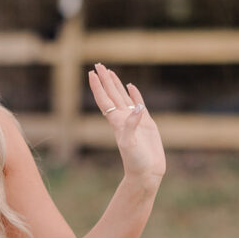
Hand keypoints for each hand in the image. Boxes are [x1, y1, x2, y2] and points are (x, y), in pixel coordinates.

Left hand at [88, 63, 165, 185]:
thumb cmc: (135, 161)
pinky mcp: (146, 123)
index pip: (104, 99)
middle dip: (105, 80)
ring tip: (110, 72)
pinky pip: (139, 103)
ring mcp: (134, 120)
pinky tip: (131, 86)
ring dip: (116, 84)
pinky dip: (135, 94)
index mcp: (116, 121)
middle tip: (98, 64)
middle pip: (111, 94)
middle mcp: (123, 118)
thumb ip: (132, 125)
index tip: (92, 72)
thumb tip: (136, 107)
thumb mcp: (130, 144)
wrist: (146, 173)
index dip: (98, 86)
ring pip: (123, 97)